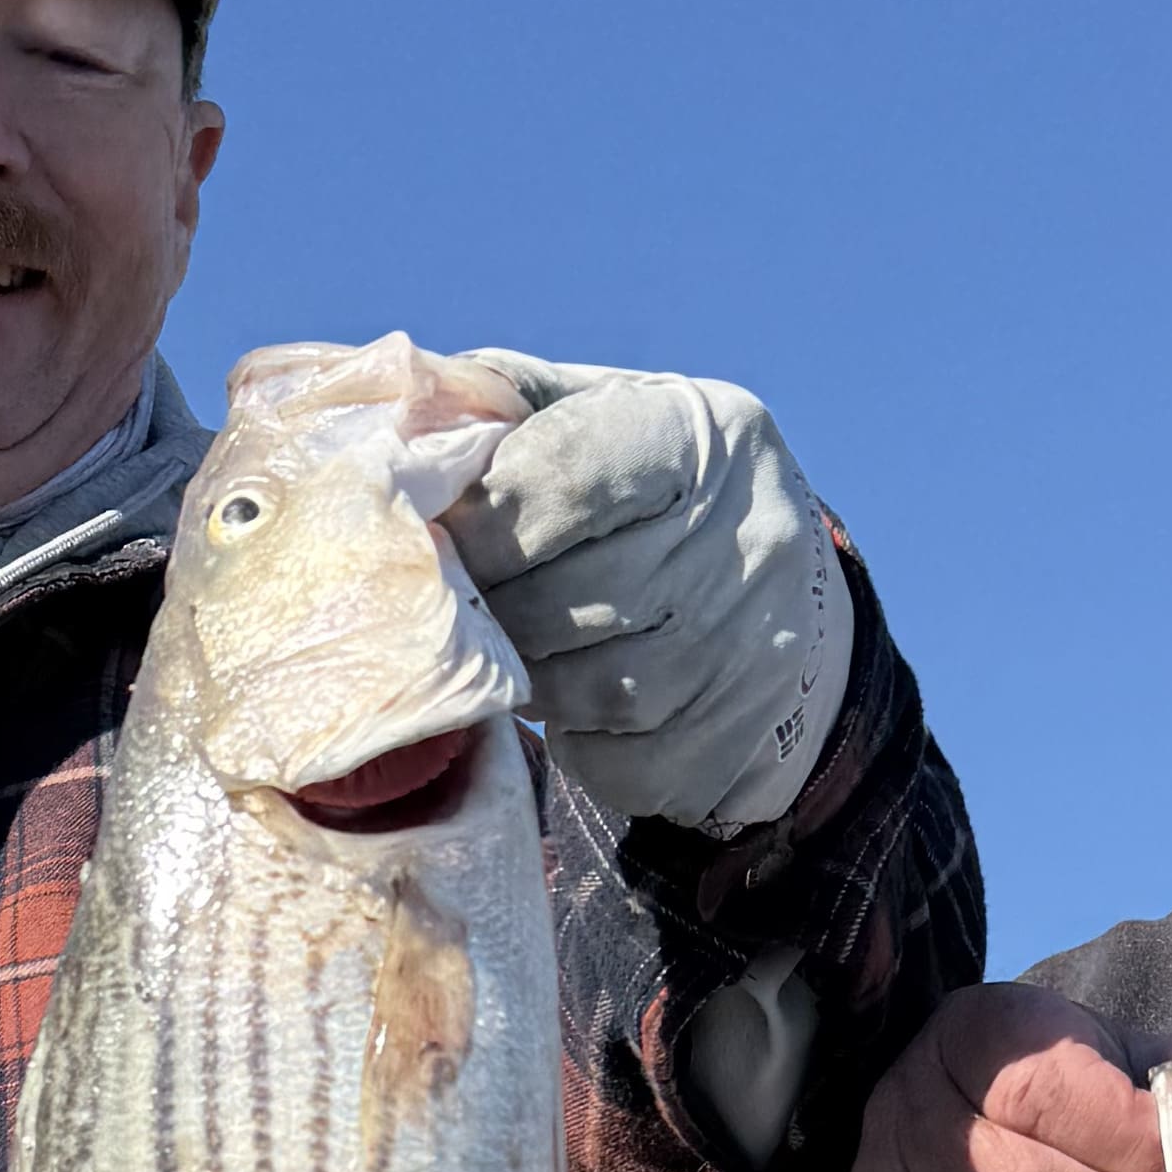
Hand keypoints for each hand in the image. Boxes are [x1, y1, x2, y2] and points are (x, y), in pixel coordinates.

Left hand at [451, 355, 845, 835]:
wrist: (776, 576)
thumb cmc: (641, 479)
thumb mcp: (590, 407)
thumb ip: (497, 406)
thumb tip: (395, 436)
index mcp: (696, 433)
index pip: (562, 478)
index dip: (477, 523)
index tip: (436, 543)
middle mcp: (746, 535)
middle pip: (563, 600)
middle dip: (490, 614)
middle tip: (462, 612)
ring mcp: (753, 643)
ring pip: (589, 692)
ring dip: (530, 682)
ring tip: (520, 652)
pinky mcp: (746, 730)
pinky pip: (624, 765)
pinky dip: (582, 748)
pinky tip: (578, 708)